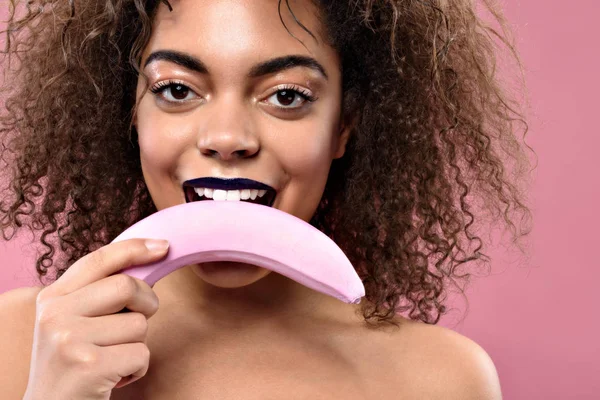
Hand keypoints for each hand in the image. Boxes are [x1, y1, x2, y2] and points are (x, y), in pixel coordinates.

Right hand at [23, 238, 168, 399]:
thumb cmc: (72, 365)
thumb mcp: (73, 322)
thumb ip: (99, 292)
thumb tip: (151, 258)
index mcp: (52, 298)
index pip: (99, 260)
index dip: (135, 249)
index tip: (164, 246)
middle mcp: (55, 315)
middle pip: (126, 286)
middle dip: (145, 304)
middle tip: (135, 325)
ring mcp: (69, 340)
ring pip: (139, 325)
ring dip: (136, 346)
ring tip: (111, 359)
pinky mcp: (88, 367)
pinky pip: (141, 354)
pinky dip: (137, 369)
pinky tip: (114, 378)